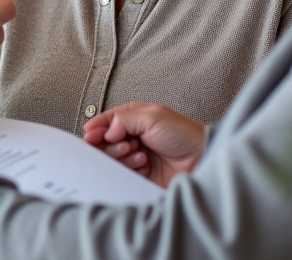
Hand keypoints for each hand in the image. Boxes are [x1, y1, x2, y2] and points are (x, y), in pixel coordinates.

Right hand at [82, 102, 205, 187]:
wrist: (201, 159)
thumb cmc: (183, 134)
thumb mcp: (153, 116)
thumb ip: (124, 119)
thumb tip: (106, 131)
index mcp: (134, 118)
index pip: (107, 122)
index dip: (96, 128)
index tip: (90, 135)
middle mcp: (133, 136)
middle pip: (105, 142)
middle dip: (112, 145)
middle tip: (127, 145)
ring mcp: (135, 156)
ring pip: (112, 159)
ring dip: (123, 157)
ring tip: (141, 155)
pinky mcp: (139, 174)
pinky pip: (122, 173)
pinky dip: (130, 169)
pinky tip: (145, 166)